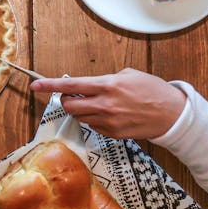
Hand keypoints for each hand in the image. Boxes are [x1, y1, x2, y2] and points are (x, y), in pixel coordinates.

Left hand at [30, 68, 185, 138]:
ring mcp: (107, 121)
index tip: (35, 86)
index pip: (71, 86)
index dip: (50, 85)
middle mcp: (104, 104)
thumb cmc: (152, 90)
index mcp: (107, 85)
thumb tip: (89, 86)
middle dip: (66, 101)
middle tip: (73, 97)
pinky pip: (92, 126)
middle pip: (69, 106)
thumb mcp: (128, 75)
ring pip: (79, 117)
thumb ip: (105, 80)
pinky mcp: (111, 133)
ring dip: (81, 110)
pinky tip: (108, 114)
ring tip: (96, 104)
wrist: (172, 114)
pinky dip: (93, 120)